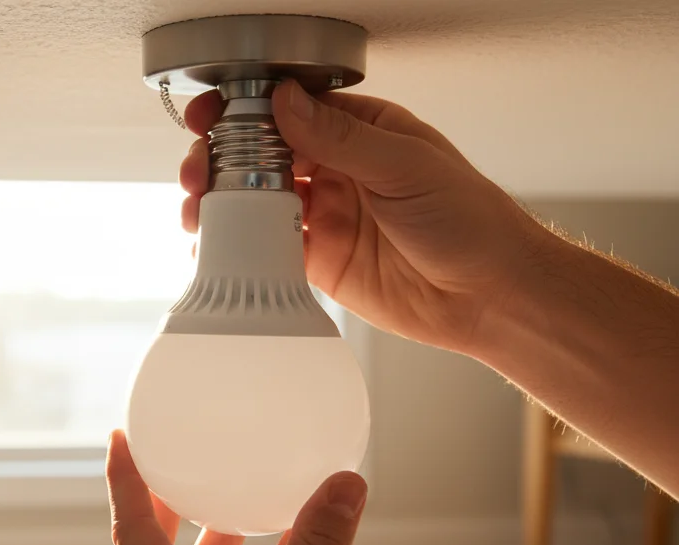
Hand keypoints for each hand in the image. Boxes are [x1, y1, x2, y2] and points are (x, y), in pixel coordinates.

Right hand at [180, 79, 552, 355]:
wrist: (491, 297)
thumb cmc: (472, 223)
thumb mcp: (406, 166)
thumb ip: (340, 136)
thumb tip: (285, 102)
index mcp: (362, 132)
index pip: (290, 109)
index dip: (244, 110)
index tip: (211, 117)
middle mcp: (338, 170)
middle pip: (260, 154)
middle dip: (220, 158)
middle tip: (199, 172)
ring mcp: (325, 216)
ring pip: (255, 200)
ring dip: (221, 203)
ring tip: (199, 211)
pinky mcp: (318, 261)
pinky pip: (265, 249)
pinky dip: (236, 248)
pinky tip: (217, 247)